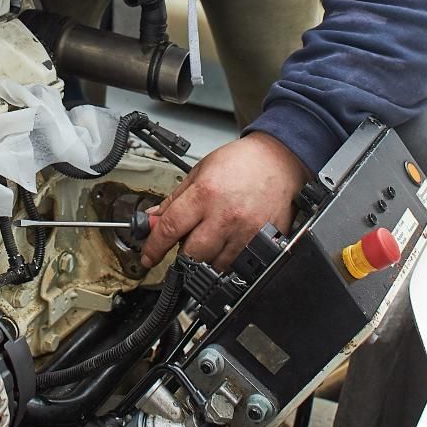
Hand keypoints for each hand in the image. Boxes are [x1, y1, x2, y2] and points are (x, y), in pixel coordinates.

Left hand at [140, 131, 309, 271]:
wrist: (277, 161)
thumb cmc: (241, 162)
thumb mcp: (199, 171)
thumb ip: (174, 199)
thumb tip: (153, 220)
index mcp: (205, 194)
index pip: (169, 229)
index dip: (153, 248)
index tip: (148, 257)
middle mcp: (225, 216)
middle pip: (191, 255)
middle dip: (181, 255)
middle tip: (183, 245)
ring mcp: (245, 232)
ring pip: (215, 265)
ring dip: (205, 259)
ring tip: (210, 238)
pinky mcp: (262, 241)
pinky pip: (238, 265)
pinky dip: (227, 260)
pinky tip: (227, 243)